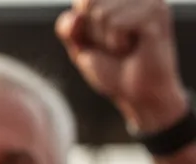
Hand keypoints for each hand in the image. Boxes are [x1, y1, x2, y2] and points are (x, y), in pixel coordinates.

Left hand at [56, 0, 187, 132]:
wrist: (137, 93)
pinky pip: (116, 24)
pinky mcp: (156, 12)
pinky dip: (117, 43)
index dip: (82, 28)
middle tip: (114, 46)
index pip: (82, 1)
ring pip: (101, 13)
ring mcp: (149, 0)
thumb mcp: (80, 46)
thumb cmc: (112, 69)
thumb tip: (78, 15)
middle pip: (88, 3)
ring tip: (125, 48)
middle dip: (92, 33)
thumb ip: (67, 28)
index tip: (101, 41)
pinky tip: (134, 49)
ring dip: (106, 40)